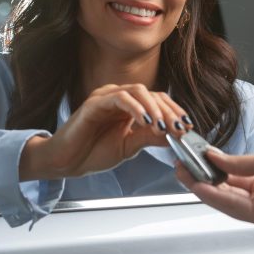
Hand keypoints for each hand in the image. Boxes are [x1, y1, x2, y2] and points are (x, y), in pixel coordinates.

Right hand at [20, 84, 191, 179]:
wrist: (66, 162)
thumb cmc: (92, 152)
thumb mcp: (129, 146)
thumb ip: (149, 137)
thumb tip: (174, 134)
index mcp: (128, 106)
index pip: (157, 100)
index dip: (174, 111)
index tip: (187, 127)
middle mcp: (118, 97)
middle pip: (152, 94)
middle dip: (169, 111)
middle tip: (180, 128)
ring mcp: (106, 97)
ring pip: (139, 91)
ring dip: (155, 108)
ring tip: (164, 126)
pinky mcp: (94, 103)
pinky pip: (119, 98)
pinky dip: (136, 107)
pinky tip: (145, 121)